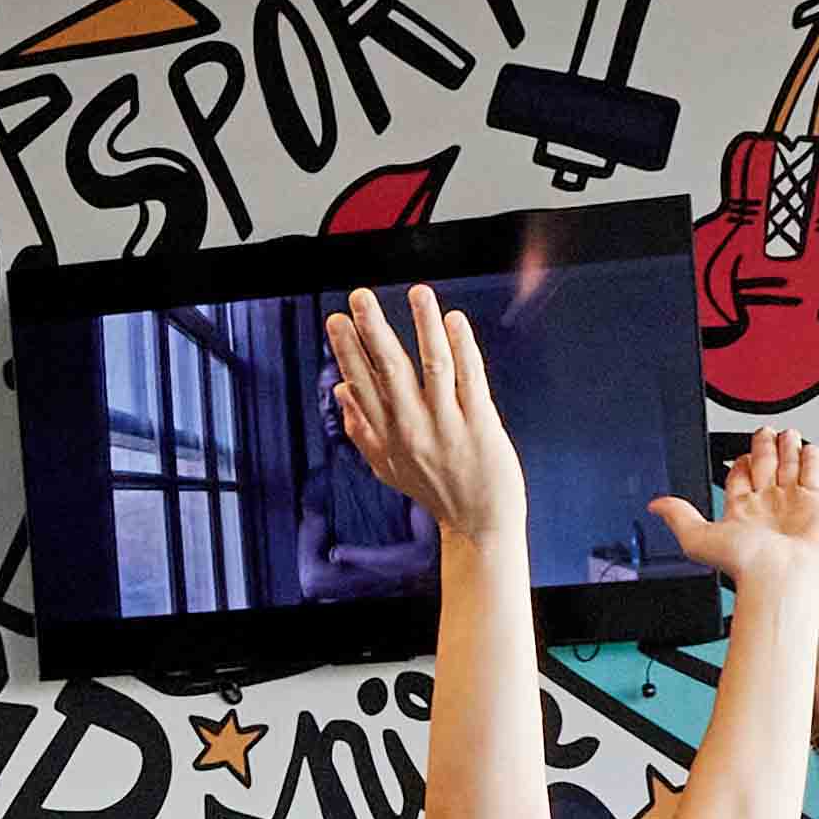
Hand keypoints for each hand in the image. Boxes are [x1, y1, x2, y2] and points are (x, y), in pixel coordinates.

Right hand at [321, 287, 519, 548]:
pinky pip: (471, 380)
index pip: (362, 386)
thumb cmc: (434, 492)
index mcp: (388, 436)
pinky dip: (463, 348)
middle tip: (359, 297)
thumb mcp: (387, 466)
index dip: (348, 352)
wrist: (479, 526)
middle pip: (389, 372)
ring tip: (418, 293)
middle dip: (373, 331)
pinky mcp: (482, 425)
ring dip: (425, 327)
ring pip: (433, 367)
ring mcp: (449, 426)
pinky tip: (455, 320)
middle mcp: (414, 429)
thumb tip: (340, 391)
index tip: (336, 319)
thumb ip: (362, 429)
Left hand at [652, 427, 818, 602]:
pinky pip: (814, 474)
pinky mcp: (816, 503)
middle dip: (765, 447)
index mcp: (740, 509)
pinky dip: (811, 459)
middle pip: (765, 465)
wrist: (779, 578)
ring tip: (787, 433)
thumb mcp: (696, 537)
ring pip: (789, 466)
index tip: (740, 452)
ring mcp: (792, 502)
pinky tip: (808, 448)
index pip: (739, 476)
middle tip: (765, 432)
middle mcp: (767, 504)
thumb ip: (678, 516)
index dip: (739, 461)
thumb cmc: (743, 565)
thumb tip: (655, 506)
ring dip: (787, 448)